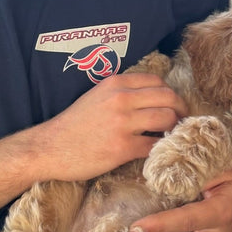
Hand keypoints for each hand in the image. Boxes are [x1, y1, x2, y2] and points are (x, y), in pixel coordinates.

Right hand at [39, 73, 187, 181]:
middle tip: (182, 120)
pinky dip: (162, 148)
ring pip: (167, 119)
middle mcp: (121, 99)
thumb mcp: (98, 95)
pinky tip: (158, 150)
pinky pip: (155, 145)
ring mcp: (122, 123)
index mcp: (116, 83)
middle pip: (169, 97)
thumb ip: (123, 92)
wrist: (50, 147)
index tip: (173, 105)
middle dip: (181, 109)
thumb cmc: (75, 123)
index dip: (171, 94)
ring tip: (171, 135)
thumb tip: (153, 97)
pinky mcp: (122, 148)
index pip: (158, 81)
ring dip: (175, 128)